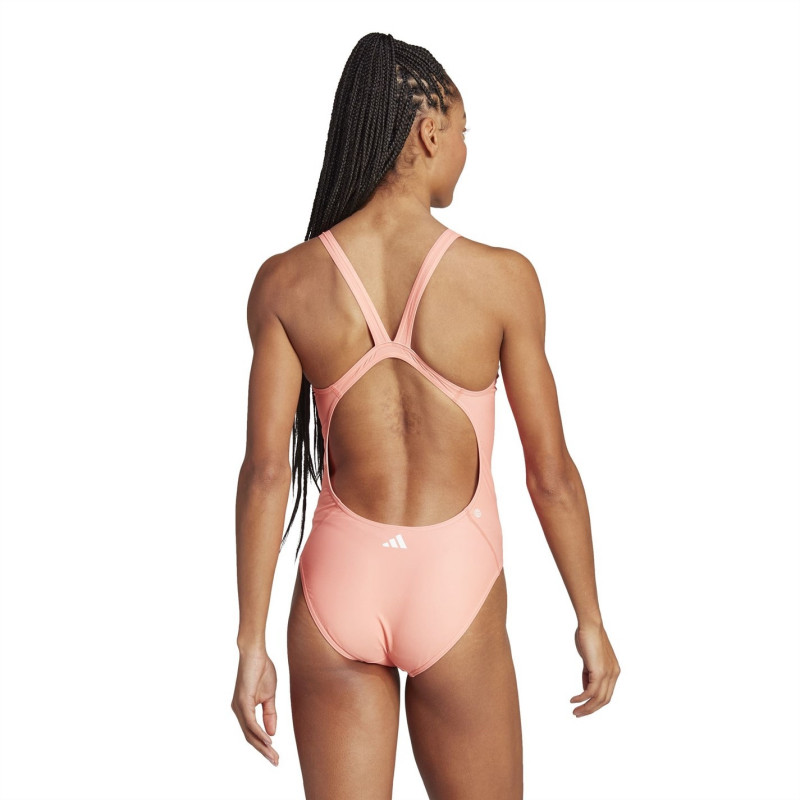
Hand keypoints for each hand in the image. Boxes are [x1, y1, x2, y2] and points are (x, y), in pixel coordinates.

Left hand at [231, 648, 279, 765]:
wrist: (256, 652)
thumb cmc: (262, 670)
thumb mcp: (269, 696)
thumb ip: (270, 714)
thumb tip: (272, 733)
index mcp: (244, 709)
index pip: (253, 733)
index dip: (263, 746)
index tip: (275, 756)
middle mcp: (238, 710)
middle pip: (250, 737)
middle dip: (263, 751)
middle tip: (276, 762)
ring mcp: (239, 706)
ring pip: (249, 733)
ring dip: (262, 746)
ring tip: (273, 756)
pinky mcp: (242, 701)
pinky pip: (250, 722)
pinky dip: (259, 733)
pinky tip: (267, 741)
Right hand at [569, 623, 619, 716]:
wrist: (590, 625)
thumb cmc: (588, 637)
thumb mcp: (590, 659)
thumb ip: (589, 674)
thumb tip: (585, 688)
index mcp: (613, 671)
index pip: (606, 694)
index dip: (595, 703)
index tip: (583, 707)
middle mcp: (613, 674)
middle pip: (603, 700)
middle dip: (590, 709)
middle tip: (578, 714)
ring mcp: (608, 674)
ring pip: (598, 699)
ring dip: (586, 708)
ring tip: (575, 712)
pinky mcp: (599, 672)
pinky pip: (590, 691)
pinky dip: (581, 698)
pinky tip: (573, 700)